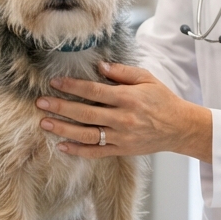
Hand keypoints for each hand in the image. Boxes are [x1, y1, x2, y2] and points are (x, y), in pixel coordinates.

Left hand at [35, 62, 211, 161]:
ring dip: (63, 129)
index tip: (55, 82)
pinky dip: (78, 151)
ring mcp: (121, 137)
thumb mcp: (146, 79)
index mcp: (128, 98)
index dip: (72, 86)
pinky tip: (61, 146)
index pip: (94, 91)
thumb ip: (122, 72)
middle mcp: (122, 118)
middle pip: (85, 114)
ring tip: (44, 123)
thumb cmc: (162, 100)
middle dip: (60, 107)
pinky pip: (96, 152)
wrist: (179, 128)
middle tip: (41, 103)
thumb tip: (99, 66)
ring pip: (87, 135)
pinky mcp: (122, 150)